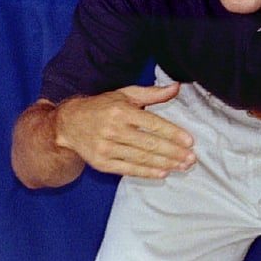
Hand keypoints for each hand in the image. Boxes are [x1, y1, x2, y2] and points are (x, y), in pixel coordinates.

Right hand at [54, 83, 195, 178]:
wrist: (68, 124)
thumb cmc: (102, 106)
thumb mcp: (125, 94)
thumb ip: (152, 93)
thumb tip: (176, 87)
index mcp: (121, 111)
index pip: (152, 123)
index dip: (172, 133)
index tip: (190, 141)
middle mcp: (113, 129)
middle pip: (148, 144)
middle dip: (173, 152)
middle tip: (191, 158)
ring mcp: (105, 148)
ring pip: (140, 158)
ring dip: (164, 164)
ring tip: (182, 166)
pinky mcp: (101, 163)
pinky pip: (127, 169)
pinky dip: (146, 172)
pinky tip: (162, 173)